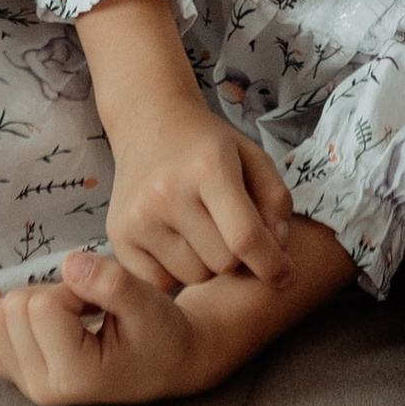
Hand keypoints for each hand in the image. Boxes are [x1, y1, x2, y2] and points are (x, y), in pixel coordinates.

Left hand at [0, 252, 203, 405]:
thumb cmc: (160, 334)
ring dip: (30, 300)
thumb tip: (68, 262)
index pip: (42, 307)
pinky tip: (6, 303)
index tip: (100, 300)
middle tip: (87, 305)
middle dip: (50, 292)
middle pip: (12, 310)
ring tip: (70, 312)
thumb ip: (110, 282)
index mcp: (74, 375)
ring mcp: (27, 384)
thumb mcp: (148, 304)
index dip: (72, 287)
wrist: (165, 363)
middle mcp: (42, 387)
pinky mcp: (19, 376)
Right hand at [108, 104, 295, 292]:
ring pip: (194, 277)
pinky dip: (176, 271)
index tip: (286, 277)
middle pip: (222, 263)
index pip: (245, 236)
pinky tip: (176, 240)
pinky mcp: (118, 235)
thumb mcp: (251, 156)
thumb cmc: (207, 145)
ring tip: (200, 230)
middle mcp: (168, 192)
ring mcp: (138, 215)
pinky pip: (161, 283)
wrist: (149, 123)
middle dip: (235, 255)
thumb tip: (278, 248)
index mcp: (208, 166)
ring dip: (206, 264)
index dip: (272, 264)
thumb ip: (275, 200)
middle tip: (227, 229)